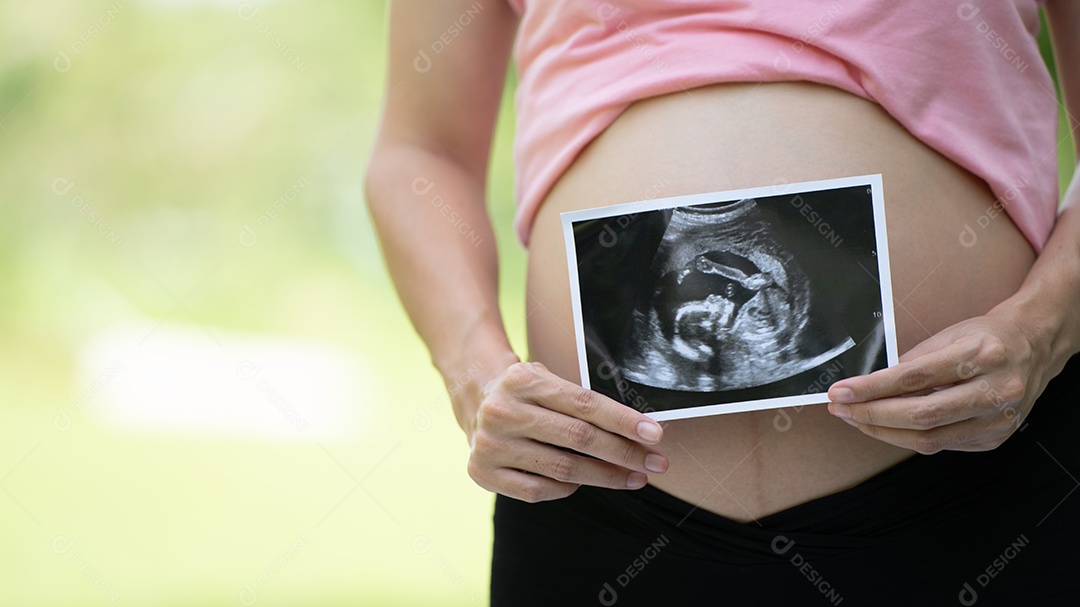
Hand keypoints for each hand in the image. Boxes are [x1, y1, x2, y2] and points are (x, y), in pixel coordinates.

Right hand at [465, 361, 668, 502]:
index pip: (584, 403)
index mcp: (522, 380)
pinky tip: (585, 482)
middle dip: (624, 453)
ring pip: (563, 469)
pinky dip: (568, 489)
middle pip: (578, 438)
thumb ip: (584, 402)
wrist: (475, 400)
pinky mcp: (482, 473)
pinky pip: (539, 491)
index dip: (624, 421)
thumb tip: (640, 432)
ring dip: (606, 476)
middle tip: (656, 463)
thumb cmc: (527, 392)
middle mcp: (503, 411)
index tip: (655, 435)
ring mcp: (490, 444)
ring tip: (634, 477)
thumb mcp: (548, 380)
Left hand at [825, 312, 1049, 453]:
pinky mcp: (995, 438)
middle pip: (922, 414)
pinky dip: (909, 437)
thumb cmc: (985, 338)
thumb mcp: (949, 335)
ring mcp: (998, 419)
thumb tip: (867, 385)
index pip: (915, 378)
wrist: (1034, 348)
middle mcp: (996, 390)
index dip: (872, 388)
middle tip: (841, 408)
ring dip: (884, 432)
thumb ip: (910, 361)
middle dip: (872, 415)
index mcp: (982, 355)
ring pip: (929, 438)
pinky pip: (941, 445)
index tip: (841, 392)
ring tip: (856, 419)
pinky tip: (889, 426)